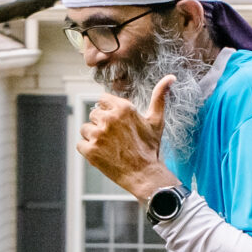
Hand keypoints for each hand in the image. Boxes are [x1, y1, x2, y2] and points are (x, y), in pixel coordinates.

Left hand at [77, 77, 178, 199]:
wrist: (144, 175)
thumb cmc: (150, 148)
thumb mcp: (156, 121)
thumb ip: (159, 97)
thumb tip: (170, 77)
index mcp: (122, 108)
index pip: (102, 100)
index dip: (108, 111)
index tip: (116, 123)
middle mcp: (108, 118)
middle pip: (93, 114)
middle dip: (101, 124)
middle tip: (115, 138)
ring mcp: (98, 135)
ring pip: (85, 129)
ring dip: (93, 137)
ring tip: (109, 147)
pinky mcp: (89, 150)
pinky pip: (80, 144)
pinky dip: (88, 150)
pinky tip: (102, 154)